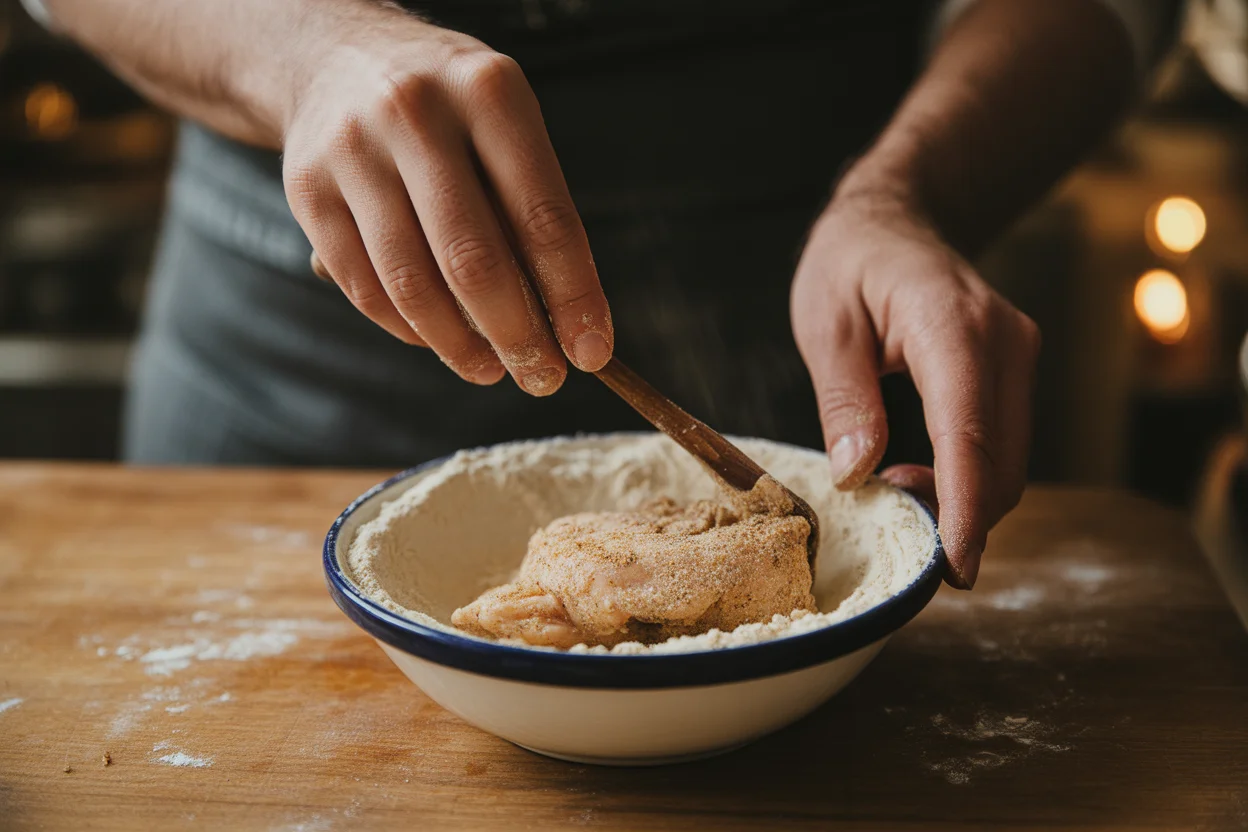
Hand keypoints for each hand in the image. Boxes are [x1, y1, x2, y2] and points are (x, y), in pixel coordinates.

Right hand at [281, 5, 611, 393]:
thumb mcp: (504, 125)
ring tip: (491, 370)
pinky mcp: (307, 191)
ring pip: (412, 286)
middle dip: (518, 336)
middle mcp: (416, 115)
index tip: (592, 350)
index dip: (573, 296)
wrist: (335, 57)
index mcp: (489, 93)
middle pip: (474, 260)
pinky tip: (439, 340)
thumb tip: (566, 322)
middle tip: (543, 378)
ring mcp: (353, 152)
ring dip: (460, 347)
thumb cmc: (449, 109)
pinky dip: (409, 329)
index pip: (543, 217)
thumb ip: (530, 209)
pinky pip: (365, 289)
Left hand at [790, 186, 1039, 588]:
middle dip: (961, 516)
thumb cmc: (850, 264)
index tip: (955, 566)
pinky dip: (969, 476)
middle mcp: (1005, 341)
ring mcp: (1019, 354)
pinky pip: (1002, 442)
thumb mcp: (825, 326)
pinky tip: (916, 475)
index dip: (965, 508)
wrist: (894, 219)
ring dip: (964, 499)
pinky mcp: (1015, 370)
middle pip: (1002, 461)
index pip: (969, 434)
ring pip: (1010, 460)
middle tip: (894, 531)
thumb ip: (845, 400)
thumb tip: (858, 476)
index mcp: (952, 326)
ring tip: (892, 490)